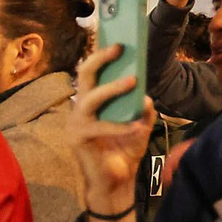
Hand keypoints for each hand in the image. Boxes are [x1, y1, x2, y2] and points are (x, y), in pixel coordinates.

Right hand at [67, 44, 153, 221]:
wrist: (114, 182)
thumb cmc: (122, 152)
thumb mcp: (138, 125)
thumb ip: (141, 110)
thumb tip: (145, 96)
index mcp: (91, 102)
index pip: (92, 74)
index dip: (99, 56)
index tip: (115, 39)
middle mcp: (79, 109)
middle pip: (83, 77)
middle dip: (99, 60)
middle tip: (118, 48)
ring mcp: (76, 124)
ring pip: (88, 99)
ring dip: (110, 88)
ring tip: (132, 81)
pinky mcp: (78, 139)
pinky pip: (100, 127)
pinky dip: (121, 126)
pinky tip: (136, 126)